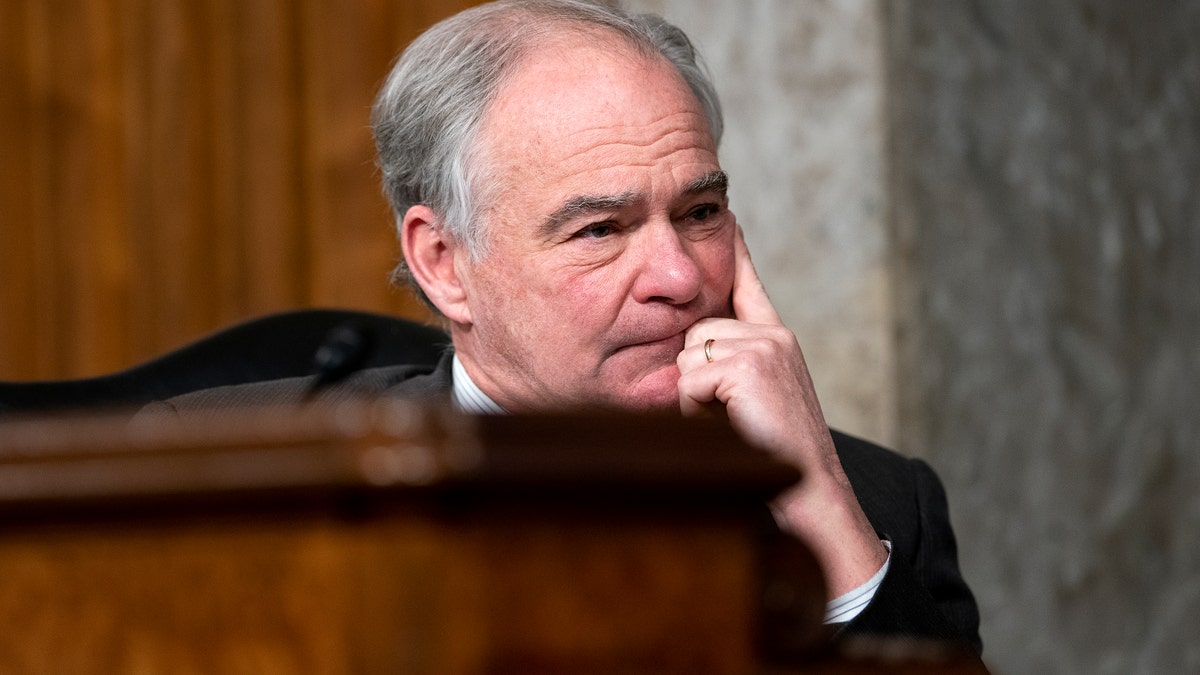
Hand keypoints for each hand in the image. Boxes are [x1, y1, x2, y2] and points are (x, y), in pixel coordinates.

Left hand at [677, 225, 887, 596]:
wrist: (810, 493)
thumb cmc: (775, 456)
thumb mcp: (754, 402)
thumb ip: (730, 370)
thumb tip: (689, 355)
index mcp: (777, 340)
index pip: (749, 286)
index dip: (737, 255)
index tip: (731, 219)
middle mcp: (774, 335)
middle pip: (694, 331)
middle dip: (693, 375)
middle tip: (724, 413)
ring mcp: (764, 346)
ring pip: (687, 355)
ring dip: (693, 396)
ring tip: (730, 421)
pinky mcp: (749, 365)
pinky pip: (688, 378)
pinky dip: (695, 409)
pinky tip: (730, 424)